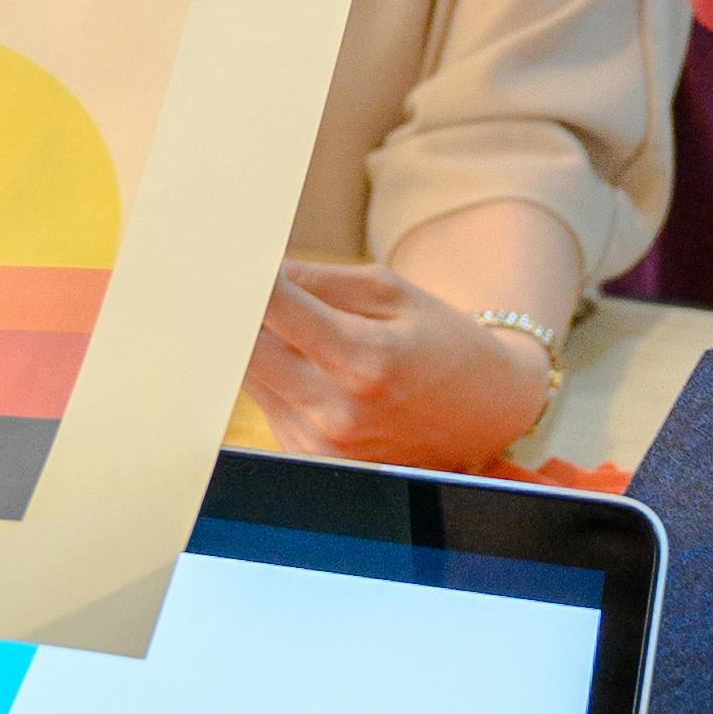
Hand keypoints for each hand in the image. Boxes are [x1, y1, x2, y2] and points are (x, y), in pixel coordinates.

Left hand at [244, 260, 550, 470]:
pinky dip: (271, 375)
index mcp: (364, 362)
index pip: (273, 310)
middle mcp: (336, 413)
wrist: (486, 418)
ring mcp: (319, 444)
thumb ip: (318, 281)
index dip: (243, 279)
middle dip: (234, 311)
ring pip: (248, 378)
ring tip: (269, 314)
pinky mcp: (309, 458)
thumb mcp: (393, 293)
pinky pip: (267, 404)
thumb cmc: (441, 343)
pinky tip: (296, 359)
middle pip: (243, 350)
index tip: (228, 255)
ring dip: (250, 343)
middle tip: (226, 279)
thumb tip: (256, 270)